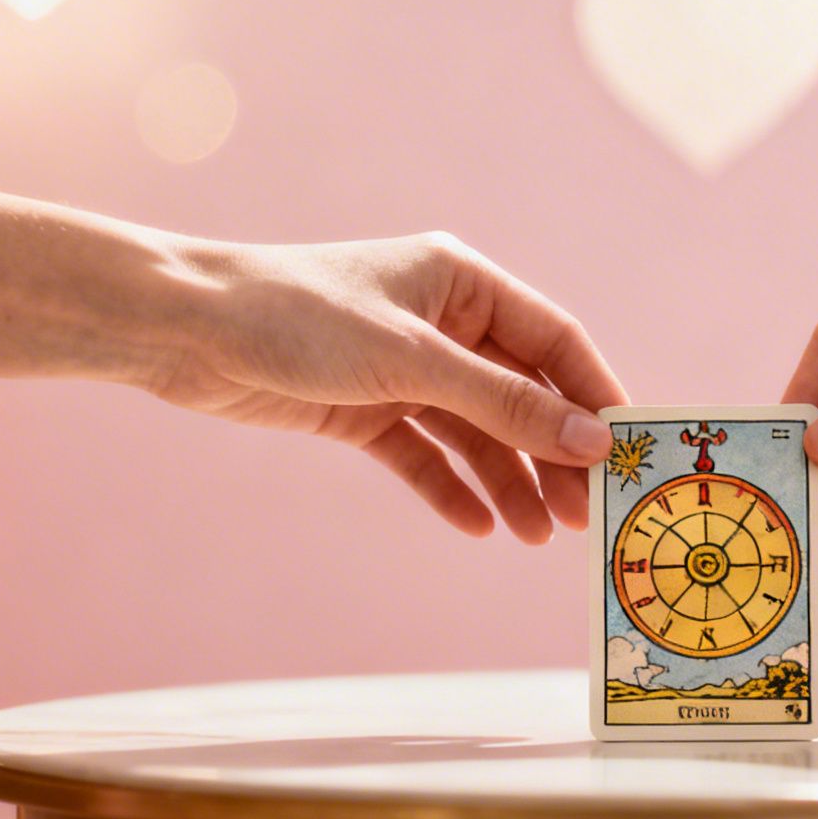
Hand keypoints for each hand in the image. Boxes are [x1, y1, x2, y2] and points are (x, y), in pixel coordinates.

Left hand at [149, 231, 624, 542]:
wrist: (185, 331)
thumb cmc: (298, 316)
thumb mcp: (412, 361)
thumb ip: (504, 404)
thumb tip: (591, 441)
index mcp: (462, 282)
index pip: (555, 341)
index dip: (596, 395)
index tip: (632, 451)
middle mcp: (441, 323)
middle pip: (521, 394)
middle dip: (555, 454)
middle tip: (592, 515)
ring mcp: (404, 369)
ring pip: (478, 433)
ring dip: (510, 481)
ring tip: (539, 536)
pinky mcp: (365, 410)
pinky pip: (427, 456)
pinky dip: (454, 490)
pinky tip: (482, 528)